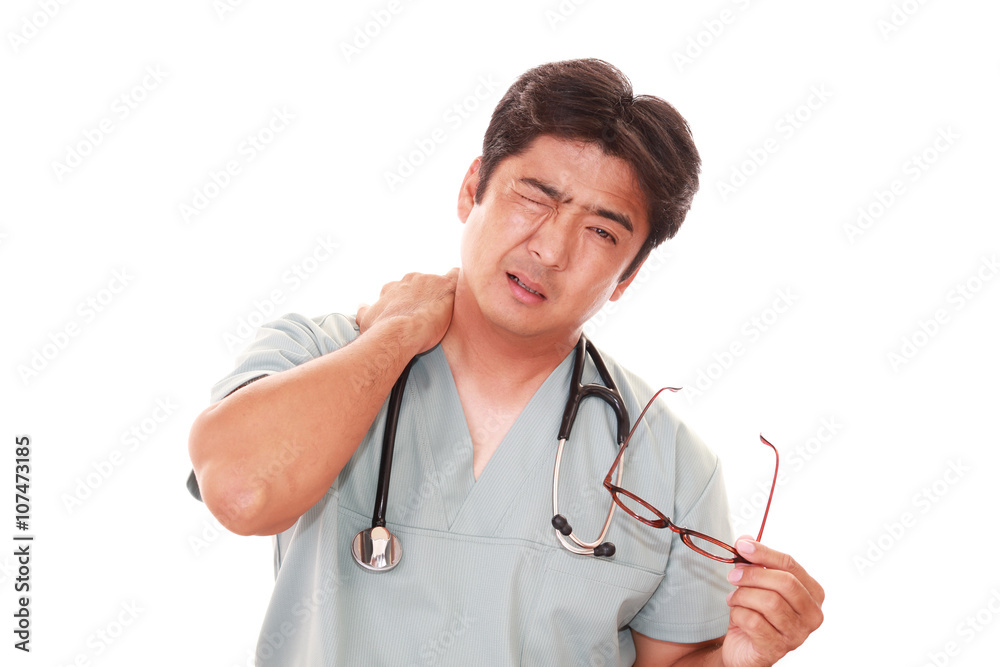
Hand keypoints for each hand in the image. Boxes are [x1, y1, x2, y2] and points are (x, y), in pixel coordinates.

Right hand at [356, 268, 459, 354]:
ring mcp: (427, 280)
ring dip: (443, 294)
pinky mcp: (445, 285)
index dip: (410, 301)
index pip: (402, 289)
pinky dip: (460, 282)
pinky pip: (456, 275)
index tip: (414, 313)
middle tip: (432, 315)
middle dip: (426, 296)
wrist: (397, 333)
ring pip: (438, 282)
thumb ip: (364, 311)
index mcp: (393, 288)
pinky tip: (463, 291)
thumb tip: (361, 305)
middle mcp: (408, 280)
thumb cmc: (381, 331)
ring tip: (449, 309)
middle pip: (421, 284)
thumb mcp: (366, 320)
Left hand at [721, 538, 823, 666]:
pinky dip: (739, 613)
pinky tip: (736, 614)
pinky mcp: (776, 648)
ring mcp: (796, 634)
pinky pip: (754, 622)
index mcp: (812, 594)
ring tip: (733, 598)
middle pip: (785, 583)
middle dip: (753, 575)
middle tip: (733, 575)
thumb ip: (755, 561)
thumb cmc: (756, 612)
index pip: (791, 566)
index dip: (765, 553)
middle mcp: (811, 615)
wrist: (743, 646)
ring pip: (769, 602)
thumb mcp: (758, 584)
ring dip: (743, 596)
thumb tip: (746, 540)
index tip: (742, 546)